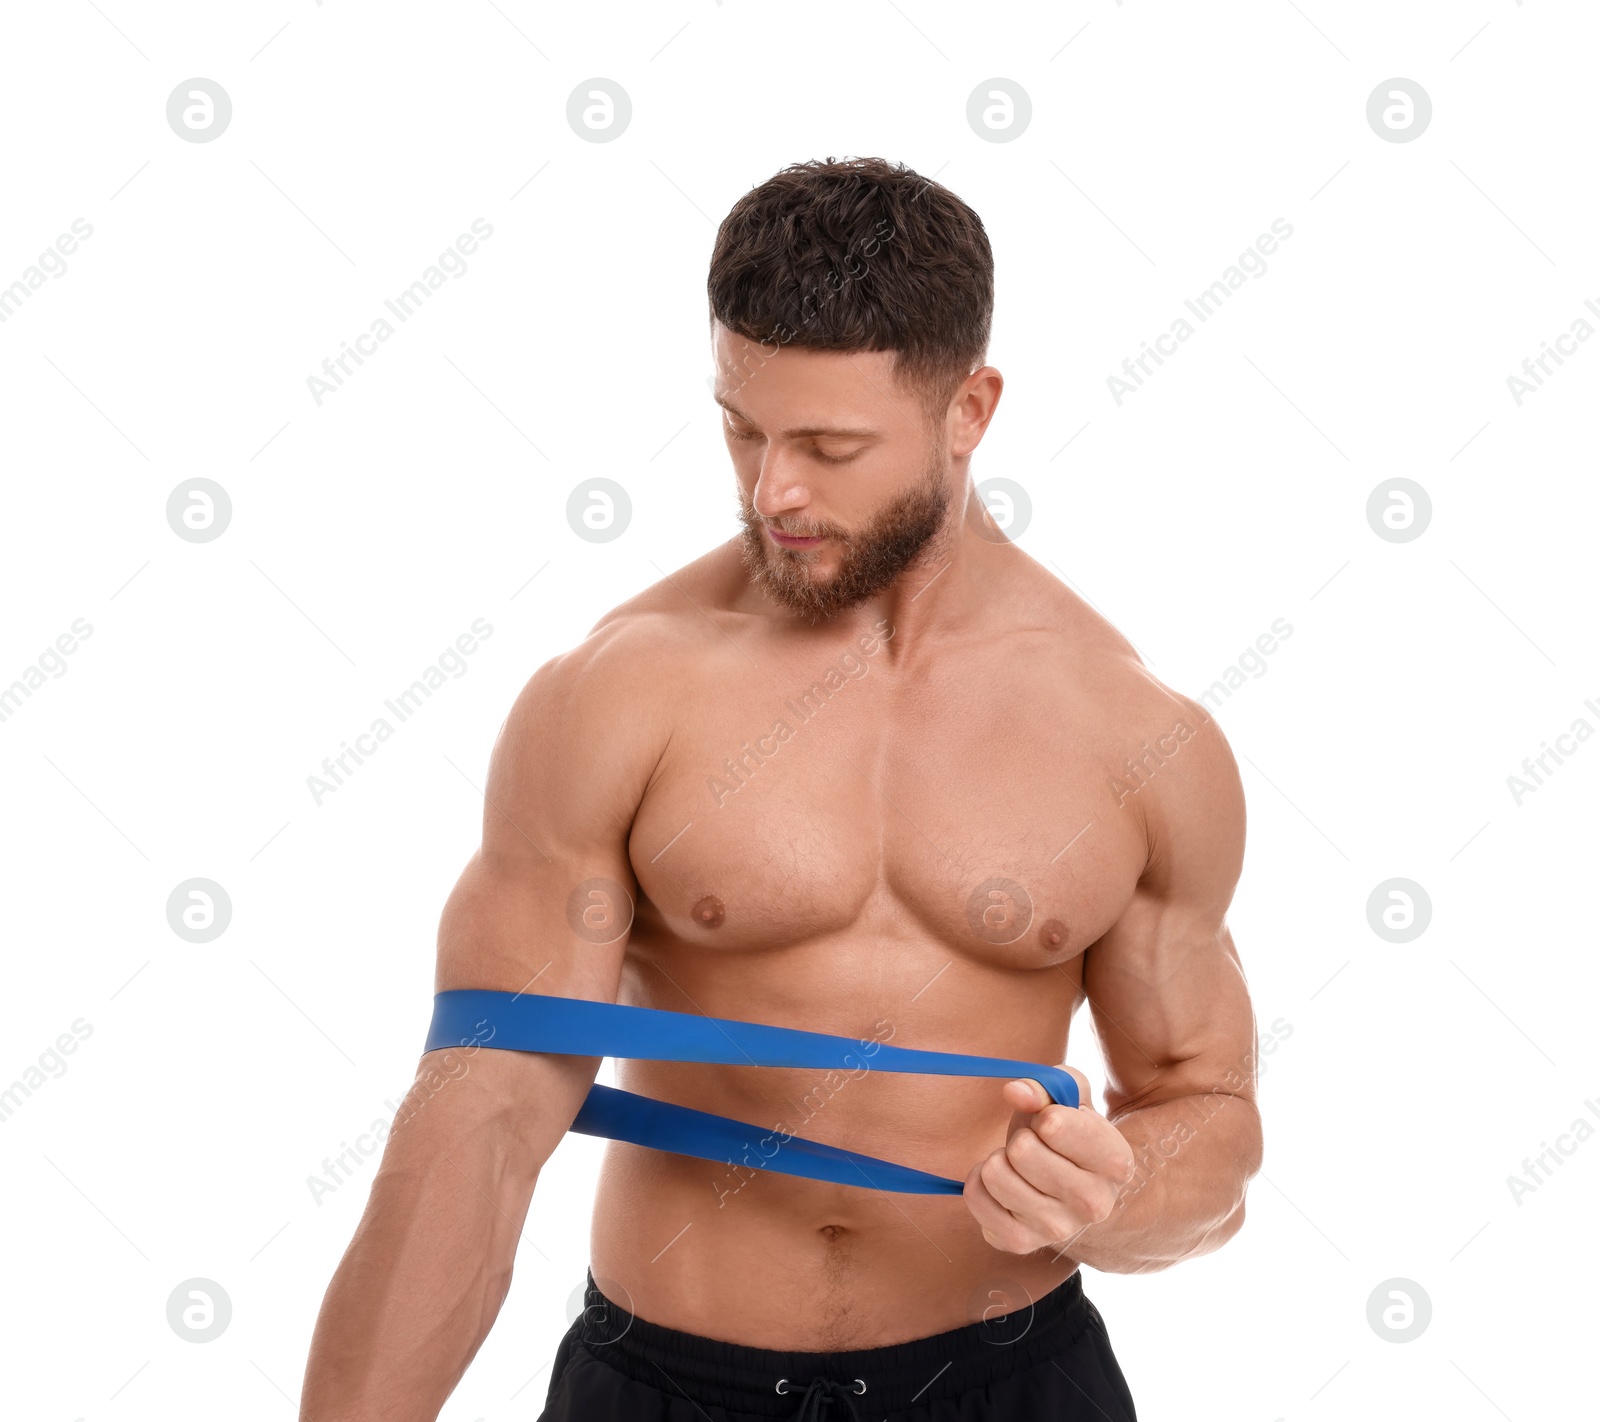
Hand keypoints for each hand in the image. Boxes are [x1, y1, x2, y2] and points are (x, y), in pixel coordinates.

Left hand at [962, 1069, 1136, 1254]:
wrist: (1066, 1184)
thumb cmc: (1067, 1132)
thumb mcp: (1068, 1098)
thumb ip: (1045, 1086)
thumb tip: (1015, 1092)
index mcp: (1115, 1162)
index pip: (1054, 1125)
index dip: (1043, 1113)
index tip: (1052, 1124)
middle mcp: (1094, 1204)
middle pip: (1021, 1150)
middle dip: (1021, 1138)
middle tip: (1035, 1147)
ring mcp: (1058, 1230)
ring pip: (995, 1173)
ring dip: (999, 1159)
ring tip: (1020, 1167)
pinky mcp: (1020, 1242)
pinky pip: (975, 1196)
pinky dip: (980, 1181)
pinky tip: (1004, 1186)